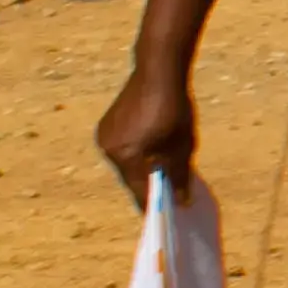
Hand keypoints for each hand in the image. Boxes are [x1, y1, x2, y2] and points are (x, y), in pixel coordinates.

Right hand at [95, 60, 195, 207]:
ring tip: (164, 172)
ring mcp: (104, 137)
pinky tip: (152, 152)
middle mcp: (109, 149)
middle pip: (131, 178)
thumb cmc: (174, 107)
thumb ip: (180, 174)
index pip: (141, 191)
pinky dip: (136, 155)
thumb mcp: (183, 144)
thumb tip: (182, 202)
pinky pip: (122, 149)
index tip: (168, 218)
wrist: (157, 69)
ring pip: (126, 164)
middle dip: (150, 186)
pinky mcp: (106, 126)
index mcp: (126, 156)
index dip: (155, 206)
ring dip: (142, 169)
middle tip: (170, 194)